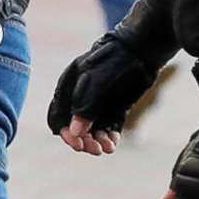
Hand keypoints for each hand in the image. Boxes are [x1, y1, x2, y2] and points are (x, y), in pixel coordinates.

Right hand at [46, 31, 164, 152]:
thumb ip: (84, 107)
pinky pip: (109, 127)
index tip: (77, 144)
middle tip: (95, 149)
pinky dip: (110, 137)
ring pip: (92, 130)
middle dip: (83, 141)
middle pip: (75, 128)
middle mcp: (79, 99)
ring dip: (97, 141)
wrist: (141, 49)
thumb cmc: (113, 60)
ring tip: (108, 148)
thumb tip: (75, 132)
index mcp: (67, 89)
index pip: (58, 118)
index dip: (65, 133)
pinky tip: (114, 142)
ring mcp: (98, 104)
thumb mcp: (95, 81)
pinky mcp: (114, 108)